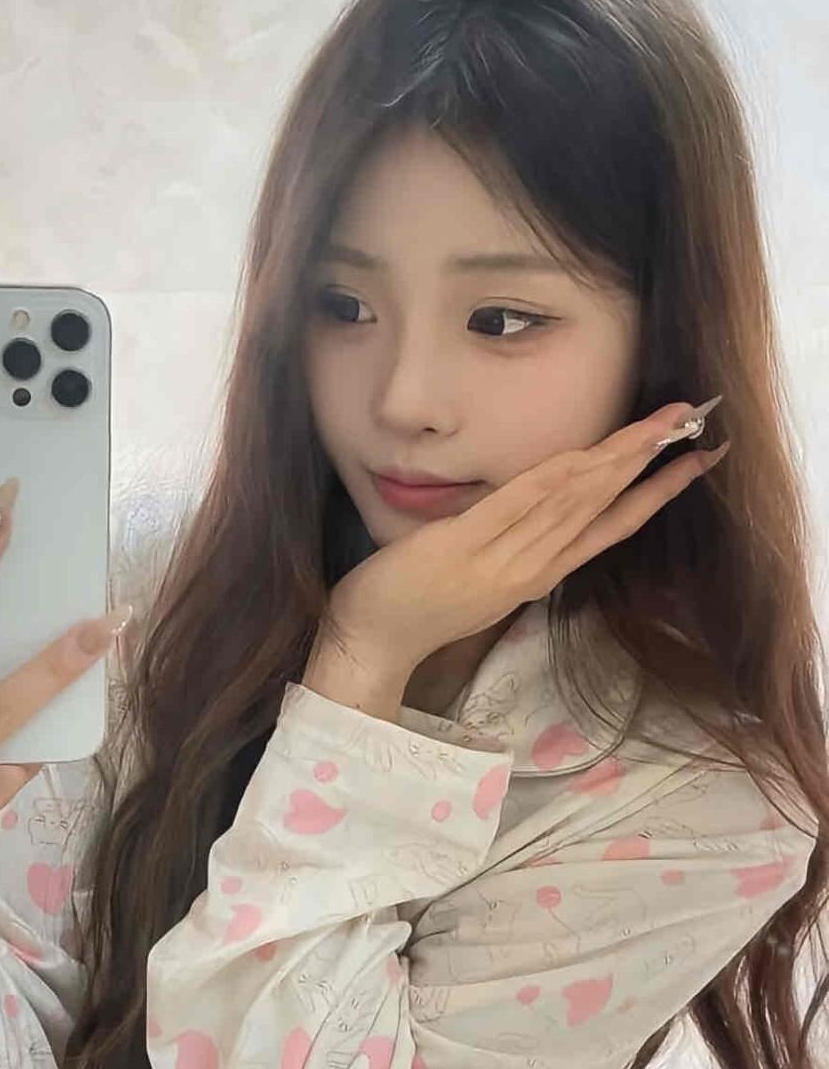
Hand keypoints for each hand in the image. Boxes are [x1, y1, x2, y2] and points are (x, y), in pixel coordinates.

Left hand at [319, 398, 727, 683]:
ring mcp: (500, 558)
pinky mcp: (462, 545)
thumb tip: (541, 505)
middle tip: (694, 425)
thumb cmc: (418, 606)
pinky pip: (515, 507)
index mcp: (539, 573)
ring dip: (617, 461)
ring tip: (659, 429)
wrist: (371, 643)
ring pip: (571, 502)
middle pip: (603, 507)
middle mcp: (531, 567)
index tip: (696, 462)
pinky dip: (553, 480)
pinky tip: (583, 455)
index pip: (611, 528)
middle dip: (651, 463)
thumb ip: (514, 544)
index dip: (656, 493)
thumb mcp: (482, 576)